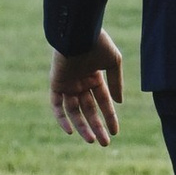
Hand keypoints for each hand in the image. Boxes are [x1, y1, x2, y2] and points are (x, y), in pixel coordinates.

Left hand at [49, 29, 122, 145]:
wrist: (78, 31)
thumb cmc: (98, 43)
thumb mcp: (113, 62)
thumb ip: (116, 82)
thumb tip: (119, 102)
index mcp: (95, 77)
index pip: (103, 102)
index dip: (110, 117)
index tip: (116, 131)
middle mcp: (81, 82)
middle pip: (89, 110)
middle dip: (97, 126)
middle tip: (104, 143)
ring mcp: (68, 84)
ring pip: (74, 111)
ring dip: (82, 126)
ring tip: (92, 140)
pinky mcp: (56, 83)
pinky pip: (56, 105)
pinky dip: (61, 118)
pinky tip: (70, 130)